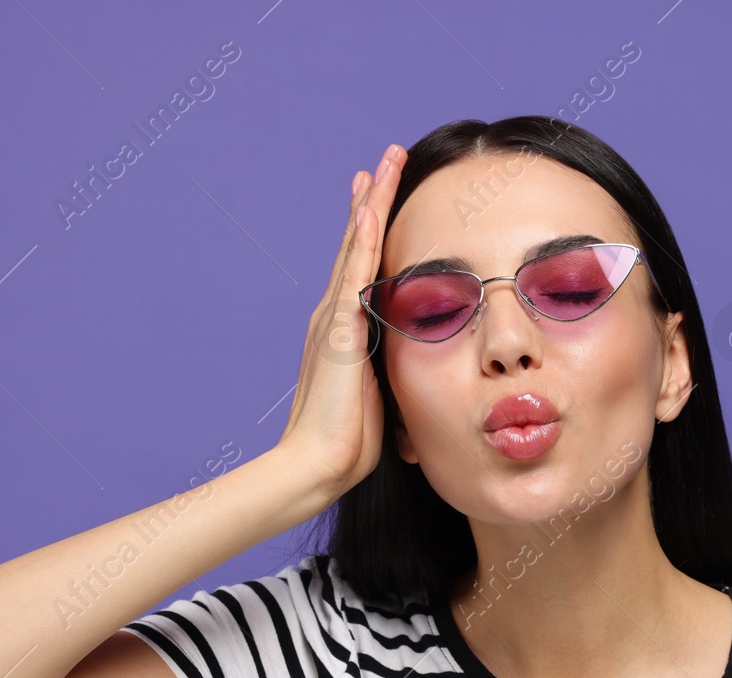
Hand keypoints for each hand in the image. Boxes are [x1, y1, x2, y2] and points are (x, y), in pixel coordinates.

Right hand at [275, 143, 405, 496]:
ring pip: (356, 247)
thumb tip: (413, 376)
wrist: (318, 466)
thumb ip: (390, 375)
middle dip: (374, 200)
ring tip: (382, 163)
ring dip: (371, 203)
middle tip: (385, 159)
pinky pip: (352, 275)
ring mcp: (334, 319)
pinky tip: (368, 207)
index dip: (376, 230)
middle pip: (359, 244)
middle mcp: (336, 316)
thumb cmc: (349, 444)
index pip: (366, 268)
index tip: (383, 195)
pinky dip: (361, 240)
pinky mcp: (337, 331)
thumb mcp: (381, 398)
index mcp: (347, 331)